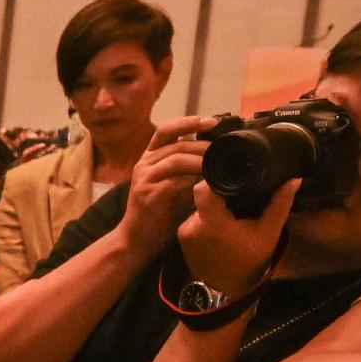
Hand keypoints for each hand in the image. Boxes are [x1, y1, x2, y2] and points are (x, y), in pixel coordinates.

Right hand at [115, 118, 213, 256]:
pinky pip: (175, 180)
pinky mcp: (148, 194)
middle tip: (223, 149)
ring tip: (218, 165)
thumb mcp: (176, 186)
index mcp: (150, 158)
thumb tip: (218, 159)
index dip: (190, 122)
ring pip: (175, 159)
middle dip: (203, 144)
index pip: (167, 130)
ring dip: (200, 160)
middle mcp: (144, 163)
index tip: (213, 121)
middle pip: (176, 143)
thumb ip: (190, 171)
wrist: (137, 240)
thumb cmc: (159, 214)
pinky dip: (194, 179)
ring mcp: (144, 178)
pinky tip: (207, 183)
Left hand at [177, 170, 290, 295]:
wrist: (225, 292)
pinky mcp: (181, 236)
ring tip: (231, 213)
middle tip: (236, 196)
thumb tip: (294, 179)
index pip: (203, 187)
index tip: (233, 180)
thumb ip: (279, 205)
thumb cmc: (249, 263)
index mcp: (213, 221)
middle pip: (202, 194)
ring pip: (199, 205)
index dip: (216, 179)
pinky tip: (221, 226)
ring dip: (213, 207)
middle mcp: (193, 223)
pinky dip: (206, 218)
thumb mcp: (268, 234)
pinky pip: (194, 218)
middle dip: (219, 193)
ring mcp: (184, 230)